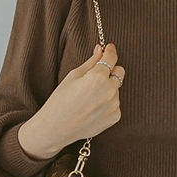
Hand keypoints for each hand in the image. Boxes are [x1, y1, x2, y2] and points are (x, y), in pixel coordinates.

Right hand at [19, 43, 124, 157]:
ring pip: (117, 89)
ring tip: (89, 97)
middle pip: (119, 72)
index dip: (110, 51)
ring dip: (108, 88)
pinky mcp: (115, 117)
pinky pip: (115, 103)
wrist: (56, 128)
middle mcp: (110, 90)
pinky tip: (93, 107)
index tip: (110, 48)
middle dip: (110, 70)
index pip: (112, 58)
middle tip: (96, 75)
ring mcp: (114, 105)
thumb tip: (101, 50)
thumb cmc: (61, 100)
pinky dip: (107, 102)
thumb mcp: (73, 76)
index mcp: (98, 77)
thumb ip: (91, 62)